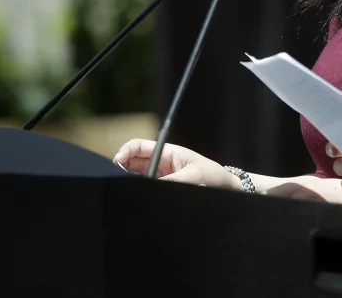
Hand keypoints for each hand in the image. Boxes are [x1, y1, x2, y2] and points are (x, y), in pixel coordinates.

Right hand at [113, 139, 234, 188]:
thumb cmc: (213, 174)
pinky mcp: (162, 186)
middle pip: (132, 161)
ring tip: (125, 186)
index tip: (117, 161)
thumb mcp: (194, 175)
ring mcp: (160, 176)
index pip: (139, 146)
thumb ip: (172, 181)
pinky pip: (145, 186)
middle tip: (117, 177)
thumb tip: (151, 185)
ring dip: (128, 180)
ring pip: (136, 175)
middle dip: (121, 167)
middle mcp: (160, 163)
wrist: (225, 186)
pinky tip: (135, 194)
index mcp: (167, 152)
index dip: (125, 151)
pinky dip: (138, 189)